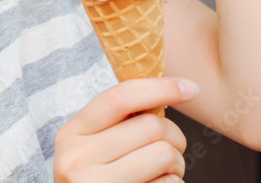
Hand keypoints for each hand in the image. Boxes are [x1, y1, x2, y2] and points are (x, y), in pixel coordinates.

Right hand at [54, 77, 198, 182]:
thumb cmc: (98, 181)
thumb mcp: (91, 149)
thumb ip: (116, 123)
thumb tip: (167, 87)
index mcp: (70, 134)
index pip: (119, 97)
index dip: (159, 87)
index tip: (189, 88)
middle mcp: (77, 160)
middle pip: (151, 126)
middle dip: (174, 137)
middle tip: (172, 150)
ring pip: (164, 155)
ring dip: (177, 164)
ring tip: (164, 173)